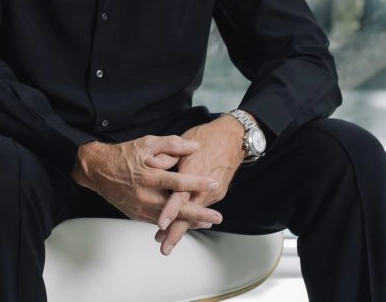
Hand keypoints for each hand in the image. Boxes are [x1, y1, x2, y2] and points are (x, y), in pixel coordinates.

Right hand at [71, 135, 223, 226]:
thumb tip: (194, 146)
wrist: (97, 170)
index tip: (212, 182)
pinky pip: (158, 222)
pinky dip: (173, 223)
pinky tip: (186, 222)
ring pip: (169, 219)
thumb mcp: (147, 143)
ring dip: (189, 221)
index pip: (178, 181)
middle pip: (176, 208)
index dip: (197, 183)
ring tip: (207, 222)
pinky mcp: (136, 214)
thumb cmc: (123, 155)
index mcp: (149, 176)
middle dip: (198, 213)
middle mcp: (145, 195)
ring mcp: (140, 207)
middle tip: (217, 217)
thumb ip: (172, 144)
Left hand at [154, 115, 245, 254]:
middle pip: (189, 214)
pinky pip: (201, 208)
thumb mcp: (186, 142)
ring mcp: (211, 192)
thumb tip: (152, 162)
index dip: (171, 211)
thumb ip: (169, 153)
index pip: (180, 196)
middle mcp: (203, 187)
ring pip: (194, 214)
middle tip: (164, 247)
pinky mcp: (216, 194)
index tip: (161, 224)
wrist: (233, 138)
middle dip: (176, 232)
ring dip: (181, 227)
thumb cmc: (208, 138)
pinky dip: (191, 218)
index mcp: (194, 172)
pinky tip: (181, 224)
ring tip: (166, 239)